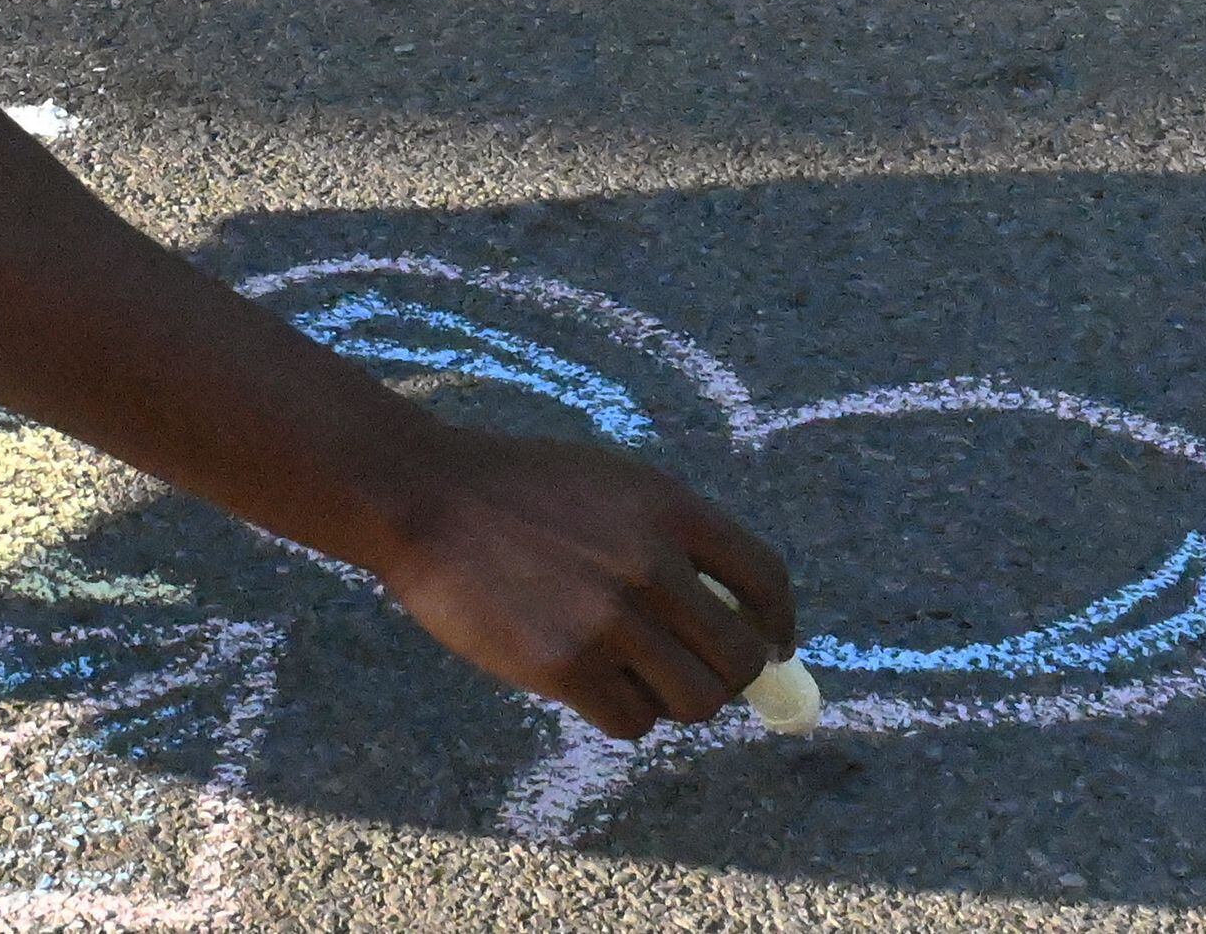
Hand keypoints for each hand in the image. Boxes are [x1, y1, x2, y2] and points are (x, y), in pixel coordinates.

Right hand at [371, 421, 794, 737]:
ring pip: (696, 701)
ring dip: (676, 701)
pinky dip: (622, 714)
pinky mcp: (565, 667)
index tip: (773, 646)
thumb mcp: (613, 484)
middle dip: (729, 676)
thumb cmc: (519, 491)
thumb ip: (672, 538)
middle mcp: (651, 564)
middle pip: (739, 657)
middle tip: (697, 674)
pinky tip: (591, 684)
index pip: (765, 579)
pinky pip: (632, 723)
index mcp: (671, 509)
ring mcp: (610, 619)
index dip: (777, 623)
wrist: (427, 498)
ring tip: (638, 679)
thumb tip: (734, 615)